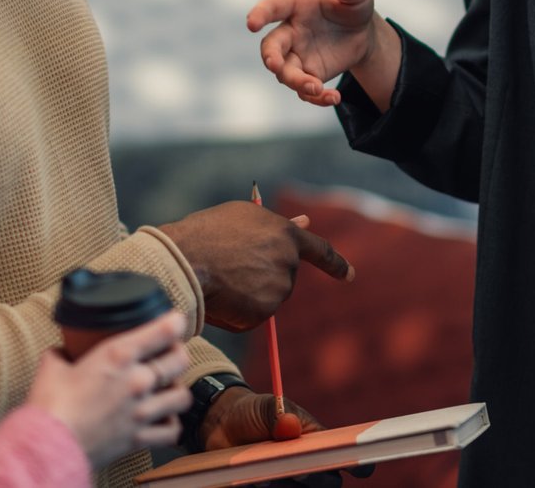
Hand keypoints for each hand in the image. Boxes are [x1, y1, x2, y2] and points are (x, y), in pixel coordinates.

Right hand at [28, 311, 192, 467]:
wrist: (47, 447)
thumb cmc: (48, 406)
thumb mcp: (52, 365)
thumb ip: (63, 353)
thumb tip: (63, 351)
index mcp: (118, 355)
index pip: (165, 330)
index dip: (176, 321)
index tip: (174, 321)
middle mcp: (137, 381)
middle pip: (180, 360)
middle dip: (177, 354)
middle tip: (169, 355)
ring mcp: (141, 411)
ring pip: (182, 396)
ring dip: (176, 390)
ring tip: (167, 389)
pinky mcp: (138, 438)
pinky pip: (172, 431)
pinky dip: (170, 425)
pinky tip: (162, 419)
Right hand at [158, 202, 353, 331]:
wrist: (185, 261)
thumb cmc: (206, 234)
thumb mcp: (243, 218)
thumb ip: (276, 226)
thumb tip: (305, 222)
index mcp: (285, 234)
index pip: (320, 251)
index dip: (335, 264)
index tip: (348, 275)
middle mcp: (288, 261)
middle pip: (284, 277)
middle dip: (263, 276)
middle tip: (230, 267)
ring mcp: (278, 288)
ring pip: (267, 298)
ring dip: (248, 293)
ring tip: (220, 278)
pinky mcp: (265, 312)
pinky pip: (253, 316)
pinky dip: (238, 312)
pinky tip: (221, 297)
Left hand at [200, 388, 372, 484]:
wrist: (221, 424)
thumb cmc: (253, 412)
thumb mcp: (265, 406)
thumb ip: (277, 414)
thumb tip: (289, 426)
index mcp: (315, 440)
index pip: (343, 455)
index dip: (357, 463)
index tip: (360, 467)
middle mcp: (306, 464)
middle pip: (325, 482)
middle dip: (315, 478)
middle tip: (298, 470)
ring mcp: (287, 479)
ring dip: (286, 485)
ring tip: (264, 474)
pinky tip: (253, 479)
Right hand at [247, 0, 387, 106]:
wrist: (361, 31)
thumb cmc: (351, 5)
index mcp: (295, 5)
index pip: (273, 7)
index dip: (260, 14)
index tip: (252, 24)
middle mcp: (290, 31)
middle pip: (271, 46)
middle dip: (271, 57)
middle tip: (275, 66)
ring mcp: (297, 55)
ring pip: (285, 73)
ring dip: (297, 82)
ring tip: (317, 88)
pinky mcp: (309, 73)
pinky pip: (304, 91)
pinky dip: (316, 98)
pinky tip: (333, 98)